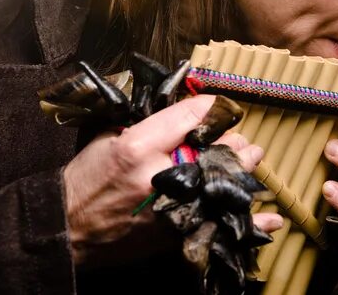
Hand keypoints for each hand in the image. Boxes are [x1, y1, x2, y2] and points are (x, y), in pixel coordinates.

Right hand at [63, 94, 282, 265]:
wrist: (66, 229)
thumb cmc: (85, 180)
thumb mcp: (109, 138)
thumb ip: (146, 123)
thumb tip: (181, 111)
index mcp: (139, 145)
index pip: (191, 115)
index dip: (211, 107)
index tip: (218, 106)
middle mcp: (160, 175)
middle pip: (217, 149)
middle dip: (231, 140)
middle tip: (236, 139)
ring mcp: (172, 207)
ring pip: (225, 182)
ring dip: (242, 168)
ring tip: (248, 158)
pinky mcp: (176, 232)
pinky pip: (221, 221)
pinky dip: (250, 221)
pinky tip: (272, 218)